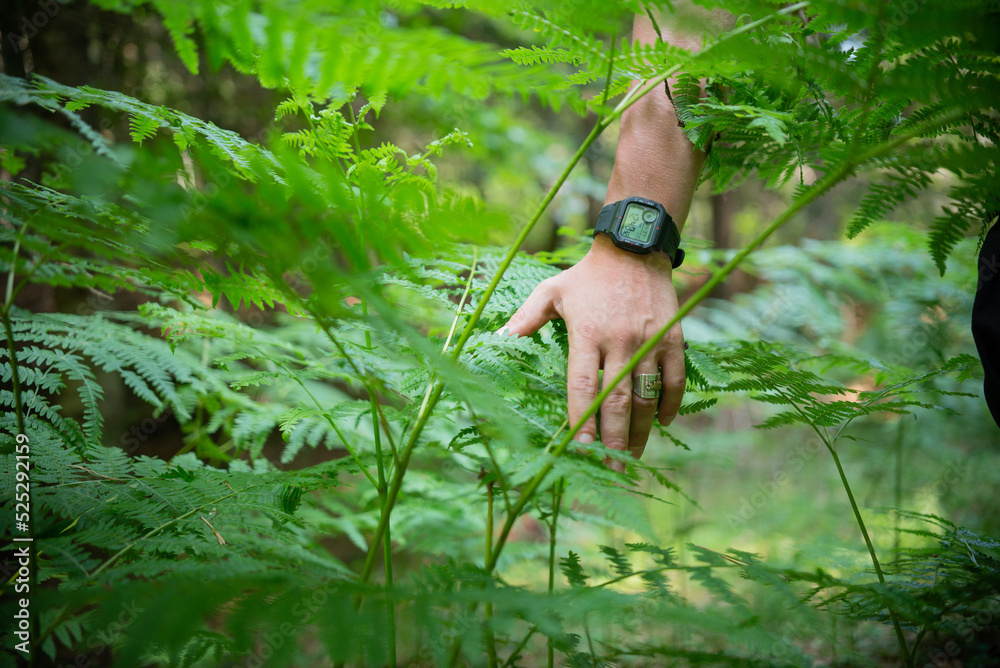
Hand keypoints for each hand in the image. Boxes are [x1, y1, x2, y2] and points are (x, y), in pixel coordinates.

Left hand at [504, 233, 685, 470]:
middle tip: (611, 471)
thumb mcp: (551, 291)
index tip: (580, 450)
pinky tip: (663, 424)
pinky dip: (670, 404)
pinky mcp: (672, 337)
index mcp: (587, 333)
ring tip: (634, 457)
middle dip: (614, 440)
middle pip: (617, 400)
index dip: (583, 421)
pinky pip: (675, 378)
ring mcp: (649, 340)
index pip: (583, 386)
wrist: (635, 248)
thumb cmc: (587, 275)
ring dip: (642, 431)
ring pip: (647, 395)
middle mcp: (620, 340)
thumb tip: (496, 338)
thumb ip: (525, 318)